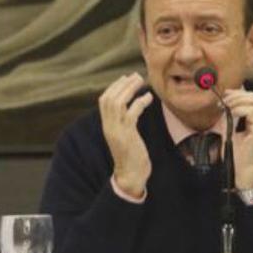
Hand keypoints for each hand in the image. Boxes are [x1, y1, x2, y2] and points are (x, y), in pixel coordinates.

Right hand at [99, 74, 152, 199]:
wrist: (130, 176)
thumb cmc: (131, 157)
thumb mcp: (125, 137)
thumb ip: (125, 123)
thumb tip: (132, 108)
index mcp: (107, 126)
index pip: (103, 100)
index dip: (114, 87)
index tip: (125, 79)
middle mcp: (109, 126)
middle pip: (109, 98)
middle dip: (122, 84)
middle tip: (135, 76)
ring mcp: (117, 131)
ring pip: (118, 103)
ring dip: (130, 89)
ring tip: (141, 81)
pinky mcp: (127, 136)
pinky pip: (132, 113)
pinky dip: (140, 102)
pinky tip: (149, 98)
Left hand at [220, 88, 252, 189]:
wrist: (244, 173)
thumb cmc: (237, 157)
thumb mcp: (229, 133)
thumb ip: (228, 120)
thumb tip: (223, 107)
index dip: (239, 93)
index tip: (225, 95)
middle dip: (239, 94)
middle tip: (224, 100)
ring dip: (239, 100)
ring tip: (227, 106)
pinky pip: (252, 112)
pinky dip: (240, 109)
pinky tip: (232, 114)